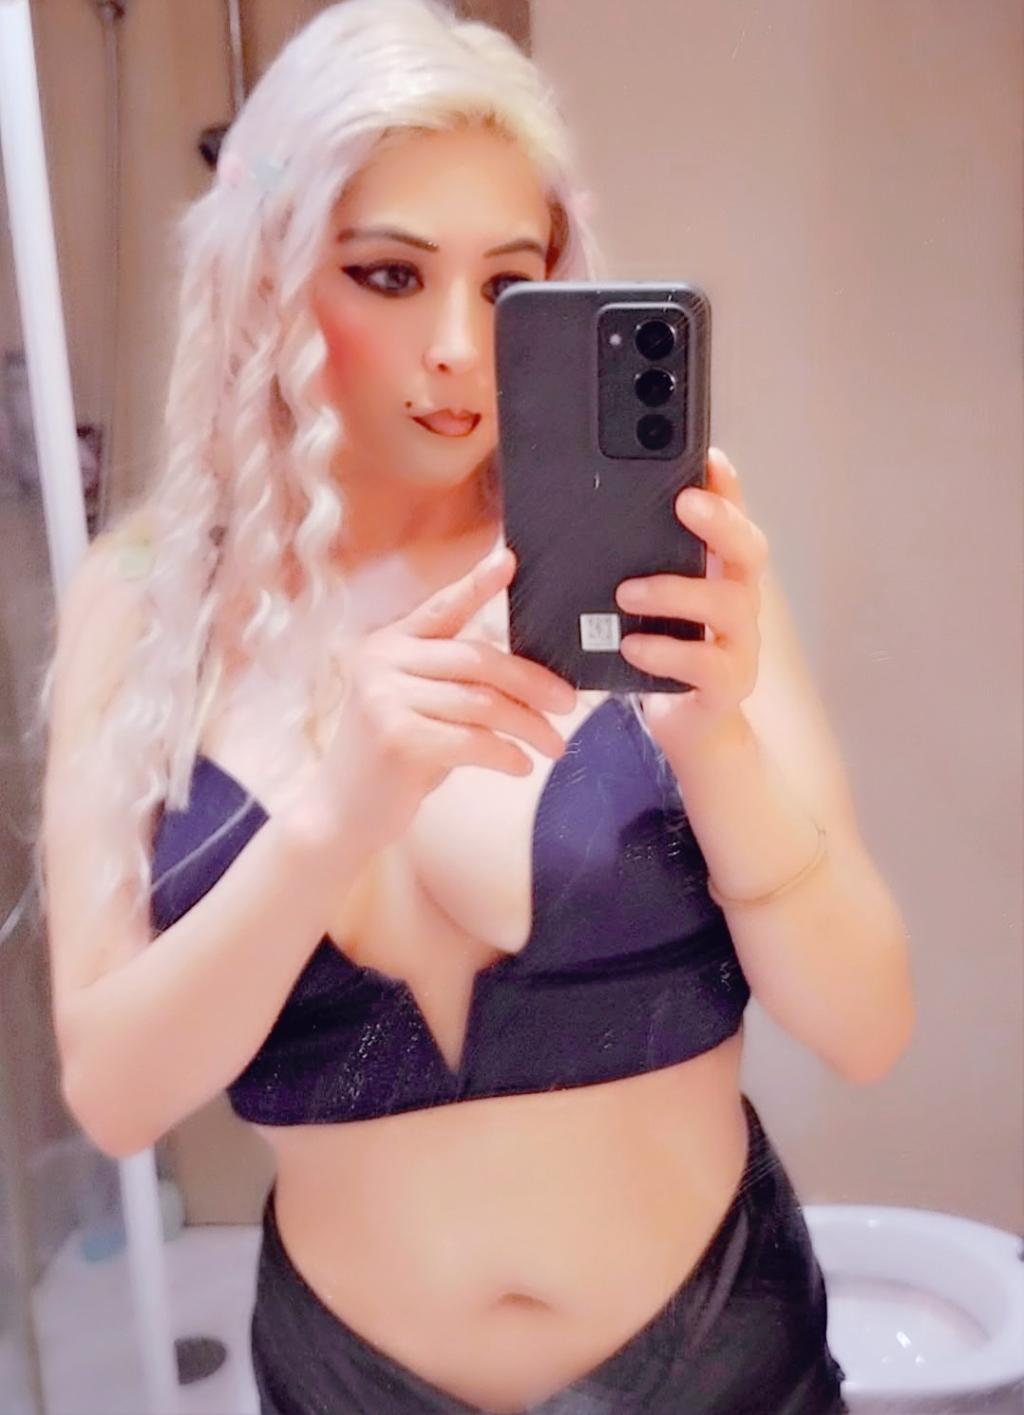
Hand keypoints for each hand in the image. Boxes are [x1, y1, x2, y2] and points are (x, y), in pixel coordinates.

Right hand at [313, 546, 577, 851]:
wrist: (342, 814)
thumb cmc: (395, 758)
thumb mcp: (418, 706)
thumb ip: (455, 682)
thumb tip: (530, 675)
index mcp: (389, 644)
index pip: (442, 607)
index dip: (477, 583)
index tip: (508, 560)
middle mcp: (382, 662)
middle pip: (478, 659)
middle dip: (533, 683)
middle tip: (569, 704)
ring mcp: (385, 699)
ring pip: (482, 704)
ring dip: (529, 726)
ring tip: (555, 745)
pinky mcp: (396, 739)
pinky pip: (473, 741)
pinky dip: (506, 754)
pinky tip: (521, 765)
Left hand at [613, 447, 768, 750]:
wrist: (687, 729)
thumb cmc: (659, 654)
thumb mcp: (645, 605)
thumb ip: (631, 565)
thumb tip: (574, 518)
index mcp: (720, 573)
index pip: (733, 518)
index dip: (727, 487)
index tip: (709, 455)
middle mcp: (740, 601)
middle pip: (750, 549)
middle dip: (720, 521)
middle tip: (683, 502)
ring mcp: (740, 644)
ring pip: (729, 604)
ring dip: (677, 591)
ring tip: (627, 592)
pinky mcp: (728, 686)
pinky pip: (706, 663)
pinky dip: (667, 651)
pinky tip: (633, 646)